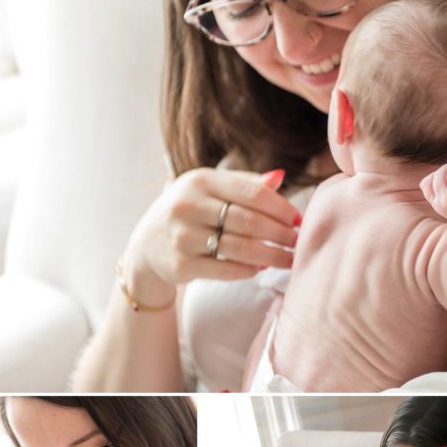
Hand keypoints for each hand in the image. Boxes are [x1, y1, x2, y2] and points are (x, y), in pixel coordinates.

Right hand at [122, 167, 301, 306]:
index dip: (281, 208)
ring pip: (240, 248)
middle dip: (280, 234)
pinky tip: (261, 268)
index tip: (298, 220)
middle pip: (249, 221)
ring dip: (272, 256)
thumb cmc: (190, 213)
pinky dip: (249, 270)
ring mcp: (182, 236)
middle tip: (299, 242)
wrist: (147, 246)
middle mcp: (188, 205)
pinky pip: (226, 270)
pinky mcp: (181, 264)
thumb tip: (280, 176)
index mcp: (200, 180)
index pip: (252, 193)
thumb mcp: (210, 190)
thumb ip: (245, 184)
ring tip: (289, 259)